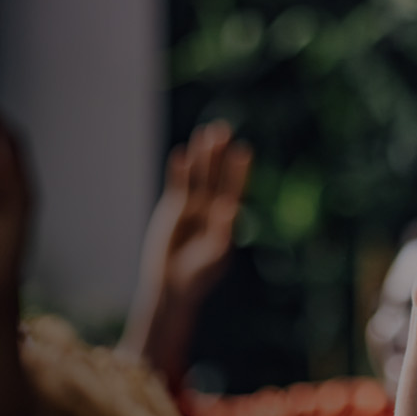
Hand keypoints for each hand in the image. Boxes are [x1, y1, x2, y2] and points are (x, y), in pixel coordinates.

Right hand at [140, 122, 251, 303]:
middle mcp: (210, 210)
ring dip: (202, 157)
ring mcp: (192, 208)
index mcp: (225, 220)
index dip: (239, 171)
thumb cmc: (198, 276)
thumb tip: (231, 208)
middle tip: (223, 129)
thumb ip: (222, 233)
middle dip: (219, 154)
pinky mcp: (173, 211)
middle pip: (216, 177)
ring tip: (205, 133)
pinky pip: (178, 186)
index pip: (233, 190)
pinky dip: (179, 172)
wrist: (172, 286)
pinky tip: (182, 155)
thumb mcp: (214, 257)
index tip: (244, 150)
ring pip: (198, 177)